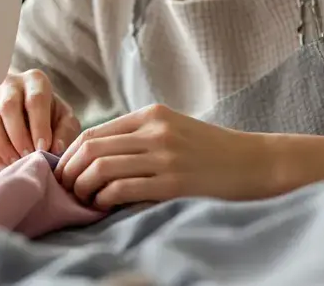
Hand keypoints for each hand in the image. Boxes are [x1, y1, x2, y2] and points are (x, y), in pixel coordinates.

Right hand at [0, 69, 81, 169]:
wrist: (16, 105)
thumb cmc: (45, 114)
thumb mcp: (62, 118)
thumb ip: (65, 131)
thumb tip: (55, 149)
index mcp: (34, 81)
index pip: (35, 100)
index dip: (39, 126)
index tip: (43, 148)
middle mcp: (6, 84)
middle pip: (7, 108)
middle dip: (17, 138)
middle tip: (25, 157)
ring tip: (11, 164)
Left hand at [55, 104, 277, 209]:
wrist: (257, 164)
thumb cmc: (213, 153)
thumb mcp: (175, 131)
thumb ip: (140, 138)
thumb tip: (95, 158)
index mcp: (152, 115)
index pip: (93, 132)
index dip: (72, 155)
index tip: (66, 174)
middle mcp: (155, 131)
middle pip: (91, 148)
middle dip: (70, 172)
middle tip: (67, 191)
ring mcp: (164, 156)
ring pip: (100, 168)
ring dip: (83, 188)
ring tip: (84, 201)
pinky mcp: (173, 183)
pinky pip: (121, 189)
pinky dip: (104, 200)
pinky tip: (106, 207)